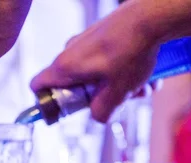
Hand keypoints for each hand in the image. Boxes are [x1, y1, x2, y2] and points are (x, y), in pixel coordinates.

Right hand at [30, 0, 159, 122]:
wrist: (152, 17)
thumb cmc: (130, 52)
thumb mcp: (116, 93)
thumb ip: (101, 112)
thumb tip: (98, 116)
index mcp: (65, 68)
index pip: (37, 86)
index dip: (47, 102)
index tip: (67, 109)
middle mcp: (70, 52)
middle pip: (74, 85)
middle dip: (98, 97)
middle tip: (118, 100)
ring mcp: (85, 42)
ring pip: (96, 74)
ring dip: (117, 86)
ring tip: (141, 87)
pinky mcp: (102, 35)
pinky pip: (108, 60)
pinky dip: (124, 71)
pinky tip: (146, 76)